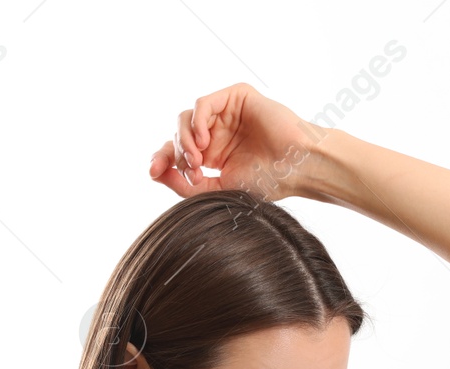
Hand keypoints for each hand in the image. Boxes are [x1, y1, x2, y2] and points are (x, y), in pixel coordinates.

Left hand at [146, 83, 321, 201]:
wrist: (297, 167)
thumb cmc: (267, 182)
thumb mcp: (219, 190)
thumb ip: (186, 186)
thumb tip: (155, 173)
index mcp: (213, 154)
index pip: (177, 151)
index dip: (162, 159)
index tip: (153, 171)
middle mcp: (217, 132)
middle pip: (178, 134)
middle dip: (176, 152)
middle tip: (191, 170)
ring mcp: (226, 113)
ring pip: (186, 118)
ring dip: (184, 139)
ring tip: (198, 160)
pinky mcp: (235, 97)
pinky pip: (203, 104)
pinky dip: (197, 122)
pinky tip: (204, 141)